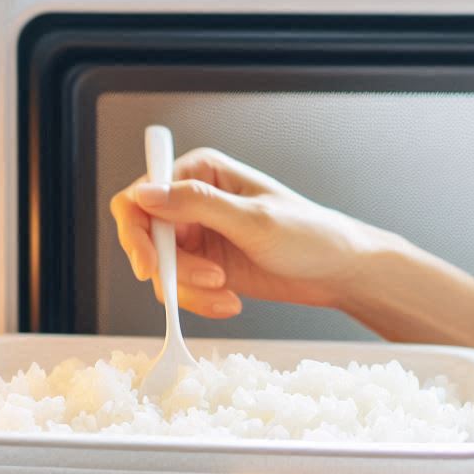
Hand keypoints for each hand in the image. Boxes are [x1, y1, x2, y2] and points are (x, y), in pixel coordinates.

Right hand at [108, 148, 386, 318]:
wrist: (337, 271)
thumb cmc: (309, 234)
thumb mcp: (253, 219)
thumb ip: (197, 204)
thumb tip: (145, 193)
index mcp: (200, 171)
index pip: (141, 196)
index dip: (136, 231)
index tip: (151, 265)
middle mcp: (191, 200)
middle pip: (145, 237)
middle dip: (172, 268)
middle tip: (207, 282)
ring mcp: (196, 235)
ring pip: (162, 269)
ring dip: (191, 289)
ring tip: (228, 293)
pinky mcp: (203, 266)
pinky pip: (180, 289)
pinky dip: (199, 301)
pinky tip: (231, 302)